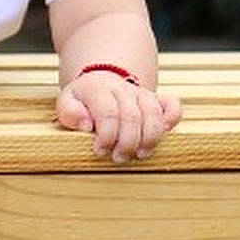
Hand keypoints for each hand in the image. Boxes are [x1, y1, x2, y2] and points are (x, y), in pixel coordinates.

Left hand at [56, 71, 181, 161]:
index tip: (100, 151)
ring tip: (141, 154)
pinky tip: (166, 131)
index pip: (108, 112)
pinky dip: (172, 118)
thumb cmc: (83, 100)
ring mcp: (141, 93)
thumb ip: (69, 112)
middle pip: (132, 116)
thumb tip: (86, 124)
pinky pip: (171, 104)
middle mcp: (123, 89)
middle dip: (127, 142)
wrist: (100, 81)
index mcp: (99, 89)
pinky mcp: (157, 99)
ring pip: (153, 112)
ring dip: (150, 137)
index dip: (106, 135)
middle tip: (118, 158)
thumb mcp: (67, 102)